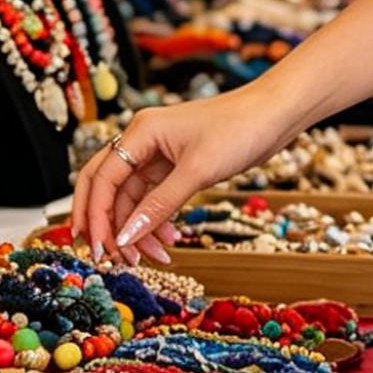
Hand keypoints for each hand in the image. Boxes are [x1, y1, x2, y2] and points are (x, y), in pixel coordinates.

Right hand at [71, 90, 293, 264]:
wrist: (276, 113)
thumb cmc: (240, 128)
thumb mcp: (198, 171)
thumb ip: (159, 205)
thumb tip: (125, 237)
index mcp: (141, 132)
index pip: (101, 178)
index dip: (95, 216)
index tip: (99, 248)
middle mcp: (143, 142)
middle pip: (107, 188)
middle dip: (106, 224)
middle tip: (111, 258)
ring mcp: (159, 154)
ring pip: (132, 198)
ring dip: (138, 229)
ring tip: (154, 257)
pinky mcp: (176, 166)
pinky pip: (154, 198)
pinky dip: (157, 220)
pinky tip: (170, 240)